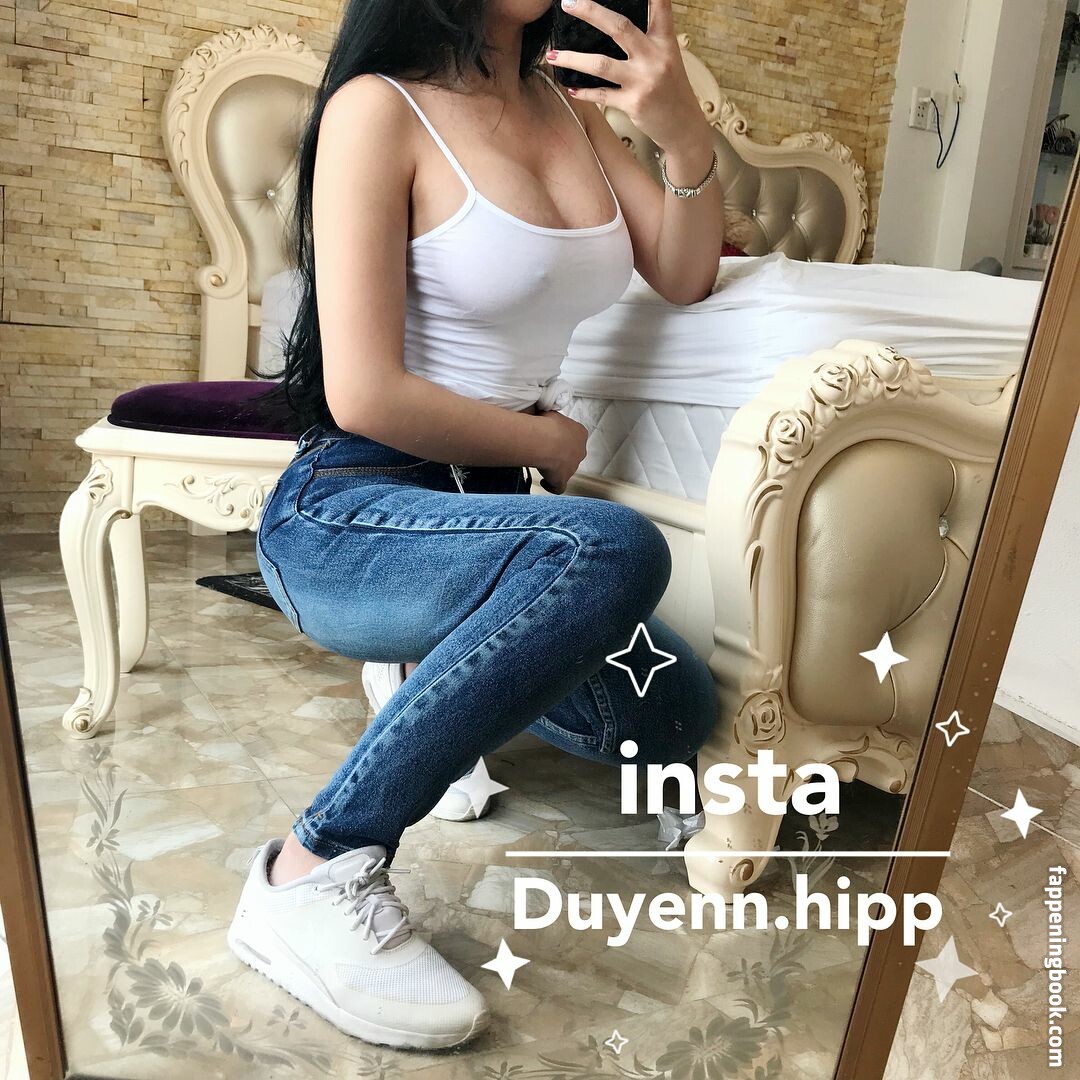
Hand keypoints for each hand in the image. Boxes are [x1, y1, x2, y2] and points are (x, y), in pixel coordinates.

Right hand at [534, 409, 587, 493]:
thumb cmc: (547, 425)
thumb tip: (543, 417)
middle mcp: (580, 450)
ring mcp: (573, 467)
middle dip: (561, 454)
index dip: (562, 438)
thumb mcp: (551, 413)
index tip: (552, 438)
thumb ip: (551, 418)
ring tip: (543, 465)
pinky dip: (551, 486)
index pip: (574, 437)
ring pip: (566, 469)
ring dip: (556, 468)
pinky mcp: (563, 480)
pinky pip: (559, 487)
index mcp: (580, 433)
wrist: (545, 440)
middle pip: (572, 454)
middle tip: (547, 451)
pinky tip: (545, 482)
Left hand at [547, 0, 704, 153]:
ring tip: (552, 55)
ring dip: (572, 59)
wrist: (683, 126)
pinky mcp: (633, 104)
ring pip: (601, 64)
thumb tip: (613, 24)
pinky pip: (601, 95)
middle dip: (591, 12)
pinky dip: (583, 92)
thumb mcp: (667, 58)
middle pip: (619, 27)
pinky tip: (570, 88)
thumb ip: (648, 39)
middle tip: (568, 3)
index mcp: (664, 41)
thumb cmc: (671, 89)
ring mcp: (643, 81)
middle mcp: (654, 58)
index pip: (659, 6)